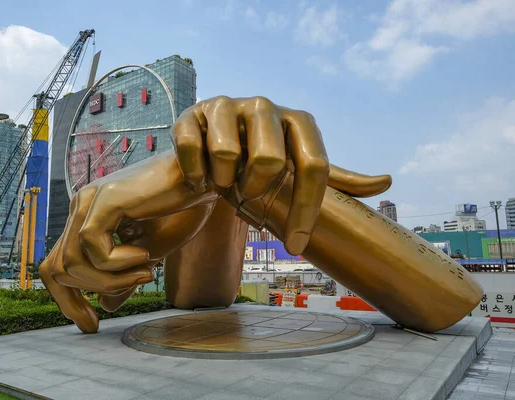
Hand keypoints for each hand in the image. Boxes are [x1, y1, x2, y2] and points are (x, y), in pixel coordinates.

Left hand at [39, 152, 218, 332]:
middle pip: (56, 268)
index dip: (66, 301)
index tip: (91, 325)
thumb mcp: (149, 256)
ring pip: (72, 262)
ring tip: (145, 273)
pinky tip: (145, 255)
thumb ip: (123, 278)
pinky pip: (92, 246)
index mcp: (87, 217)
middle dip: (81, 297)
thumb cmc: (180, 212)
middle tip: (121, 300)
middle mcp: (82, 207)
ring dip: (110, 280)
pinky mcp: (105, 198)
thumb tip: (106, 305)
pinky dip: (118, 263)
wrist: (203, 182)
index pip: (57, 264)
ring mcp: (90, 200)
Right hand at [172, 96, 391, 254]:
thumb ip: (340, 179)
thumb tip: (387, 182)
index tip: (296, 246)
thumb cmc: (262, 168)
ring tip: (224, 179)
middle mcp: (266, 106)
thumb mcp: (302, 172)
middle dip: (257, 190)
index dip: (306, 210)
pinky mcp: (192, 113)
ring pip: (228, 153)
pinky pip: (193, 148)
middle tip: (248, 193)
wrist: (212, 156)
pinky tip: (200, 175)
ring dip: (225, 180)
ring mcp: (226, 105)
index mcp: (298, 121)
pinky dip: (197, 173)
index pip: (315, 166)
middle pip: (270, 159)